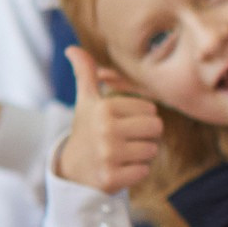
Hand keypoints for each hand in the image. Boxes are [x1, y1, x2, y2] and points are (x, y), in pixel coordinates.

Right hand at [56, 44, 163, 193]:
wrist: (73, 171)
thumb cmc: (87, 130)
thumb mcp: (86, 101)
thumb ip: (86, 73)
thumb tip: (71, 48)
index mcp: (104, 107)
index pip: (150, 110)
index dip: (140, 118)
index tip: (120, 124)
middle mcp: (106, 129)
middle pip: (156, 128)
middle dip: (146, 136)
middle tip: (125, 141)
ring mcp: (108, 155)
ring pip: (152, 151)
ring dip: (141, 155)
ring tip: (121, 155)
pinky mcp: (112, 178)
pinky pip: (144, 171)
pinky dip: (136, 172)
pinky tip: (119, 169)